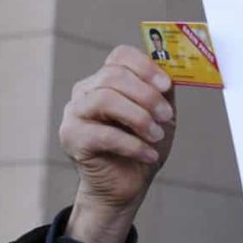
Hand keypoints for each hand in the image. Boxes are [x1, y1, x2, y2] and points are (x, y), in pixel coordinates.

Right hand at [59, 45, 175, 242]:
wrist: (126, 186)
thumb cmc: (141, 147)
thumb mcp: (160, 115)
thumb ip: (163, 92)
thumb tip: (171, 72)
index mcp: (105, 80)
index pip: (120, 56)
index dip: (146, 67)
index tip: (167, 86)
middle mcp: (85, 91)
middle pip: (113, 76)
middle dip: (146, 96)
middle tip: (166, 116)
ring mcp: (74, 114)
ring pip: (105, 100)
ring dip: (139, 118)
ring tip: (156, 136)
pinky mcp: (71, 138)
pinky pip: (103, 134)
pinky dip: (132, 145)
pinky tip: (148, 154)